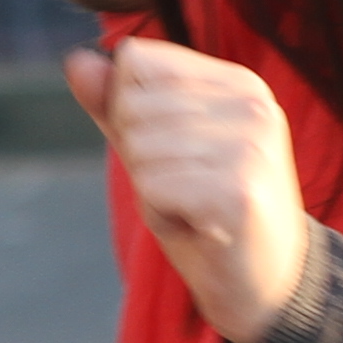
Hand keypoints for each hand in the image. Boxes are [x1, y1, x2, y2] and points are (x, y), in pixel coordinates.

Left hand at [69, 35, 313, 342]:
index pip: (136, 61)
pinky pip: (153, 187)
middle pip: (131, 106)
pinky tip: (200, 225)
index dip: (131, 114)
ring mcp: (251, 144)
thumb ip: (116, 104)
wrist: (267, 282)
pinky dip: (162, 215)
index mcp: (237, 81)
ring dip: (152, 191)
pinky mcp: (240, 190)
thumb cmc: (207, 211)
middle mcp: (252, 103)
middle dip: (141, 159)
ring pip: (139, 149)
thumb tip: (76, 60)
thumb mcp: (156, 149)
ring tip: (194, 206)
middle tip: (188, 188)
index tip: (178, 152)